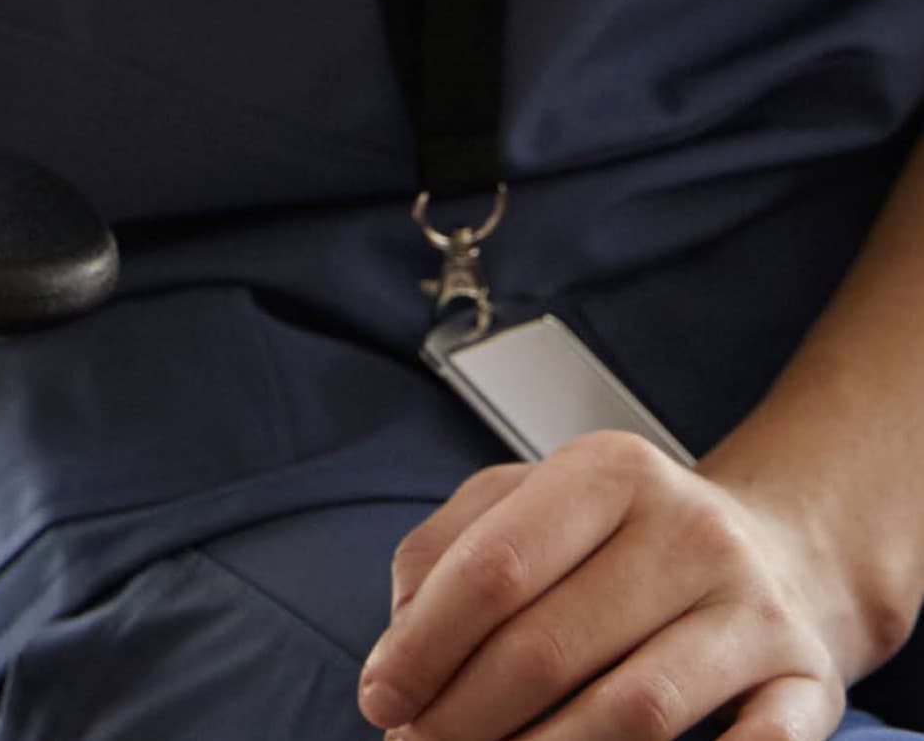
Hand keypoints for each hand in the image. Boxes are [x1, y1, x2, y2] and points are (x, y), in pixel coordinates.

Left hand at [359, 433, 877, 739]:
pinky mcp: (808, 686)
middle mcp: (690, 531)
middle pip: (550, 647)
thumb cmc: (624, 540)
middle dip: (467, 716)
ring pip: (635, 713)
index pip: (494, 568)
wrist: (785, 554)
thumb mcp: (529, 508)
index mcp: (608, 472)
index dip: (425, 645)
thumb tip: (401, 650)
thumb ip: (447, 554)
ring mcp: (755, 610)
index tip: (380, 699)